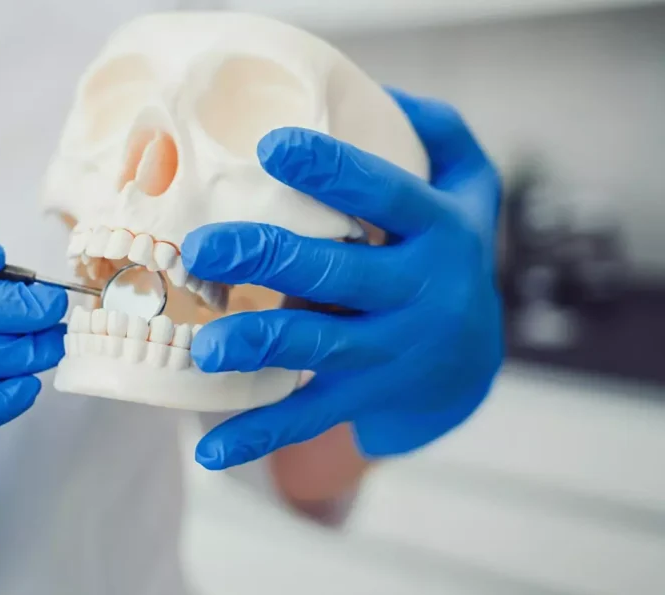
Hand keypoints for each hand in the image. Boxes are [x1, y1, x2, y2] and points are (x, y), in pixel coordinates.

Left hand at [181, 89, 502, 469]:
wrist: (472, 362)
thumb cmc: (446, 249)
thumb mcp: (468, 182)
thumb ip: (434, 132)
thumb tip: (378, 92)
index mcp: (437, 229)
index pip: (385, 193)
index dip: (332, 170)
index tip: (271, 146)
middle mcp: (418, 292)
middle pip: (337, 273)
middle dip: (268, 259)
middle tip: (203, 248)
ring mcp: (390, 351)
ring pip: (319, 347)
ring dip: (258, 344)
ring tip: (203, 346)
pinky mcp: (364, 395)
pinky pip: (310, 417)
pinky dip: (260, 436)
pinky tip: (212, 453)